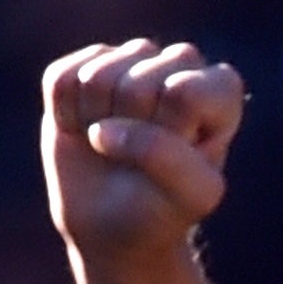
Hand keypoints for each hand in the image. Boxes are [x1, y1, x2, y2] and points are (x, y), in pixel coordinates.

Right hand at [40, 39, 244, 262]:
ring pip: (96, 77)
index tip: (178, 160)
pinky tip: (86, 129)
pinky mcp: (84, 62)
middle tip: (140, 157)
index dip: (169, 133)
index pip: (183, 93)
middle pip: (137, 85)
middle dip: (131, 133)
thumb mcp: (192, 197)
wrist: (118, 224)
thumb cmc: (166, 208)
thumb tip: (104, 130)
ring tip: (113, 144)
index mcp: (220, 90)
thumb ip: (170, 160)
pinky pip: (61, 80)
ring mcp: (131, 58)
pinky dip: (66, 116)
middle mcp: (180, 63)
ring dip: (97, 124)